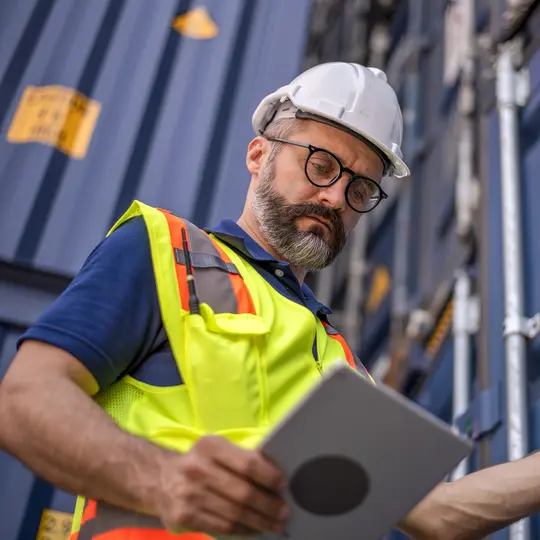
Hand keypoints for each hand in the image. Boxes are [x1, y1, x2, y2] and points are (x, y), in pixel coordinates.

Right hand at [154, 435, 288, 535]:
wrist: (160, 479)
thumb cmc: (200, 463)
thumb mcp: (217, 450)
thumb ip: (241, 459)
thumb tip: (275, 478)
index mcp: (210, 446)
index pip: (247, 463)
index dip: (268, 476)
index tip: (283, 485)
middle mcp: (197, 468)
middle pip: (242, 492)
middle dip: (268, 505)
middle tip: (284, 512)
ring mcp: (189, 494)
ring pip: (234, 513)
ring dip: (259, 522)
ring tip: (274, 525)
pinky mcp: (184, 517)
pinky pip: (221, 527)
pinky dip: (242, 531)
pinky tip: (254, 530)